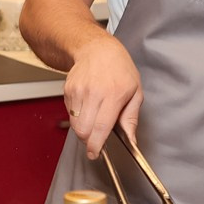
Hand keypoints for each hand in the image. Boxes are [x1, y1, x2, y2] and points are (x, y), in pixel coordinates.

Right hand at [64, 33, 140, 161]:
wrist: (97, 49)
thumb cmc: (119, 69)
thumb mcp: (135, 92)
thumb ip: (131, 118)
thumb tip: (131, 140)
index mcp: (113, 95)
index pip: (101, 127)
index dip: (96, 145)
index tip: (95, 154)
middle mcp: (94, 93)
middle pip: (83, 130)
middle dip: (88, 140)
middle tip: (96, 138)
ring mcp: (78, 91)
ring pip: (75, 124)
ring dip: (83, 128)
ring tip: (94, 118)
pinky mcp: (68, 90)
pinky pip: (70, 113)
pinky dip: (78, 116)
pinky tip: (87, 105)